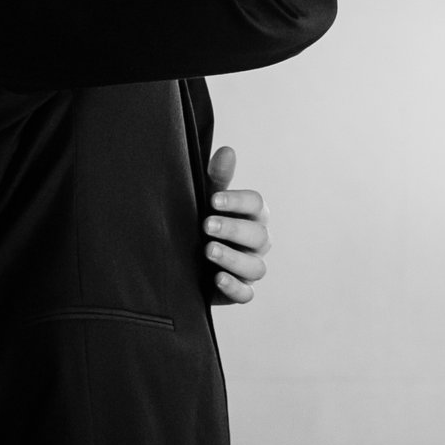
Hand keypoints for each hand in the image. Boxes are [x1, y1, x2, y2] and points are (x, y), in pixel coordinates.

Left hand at [202, 145, 267, 304]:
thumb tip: (227, 150)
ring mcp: (250, 268)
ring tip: (208, 251)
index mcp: (253, 215)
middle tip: (206, 225)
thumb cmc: (204, 219)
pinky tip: (216, 278)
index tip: (213, 199)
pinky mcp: (239, 291)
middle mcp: (257, 242)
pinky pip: (246, 294)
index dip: (237, 201)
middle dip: (233, 229)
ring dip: (233, 258)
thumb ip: (218, 177)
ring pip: (256, 267)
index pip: (257, 204)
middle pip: (259, 235)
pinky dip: (234, 287)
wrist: (186, 258)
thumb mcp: (207, 197)